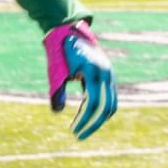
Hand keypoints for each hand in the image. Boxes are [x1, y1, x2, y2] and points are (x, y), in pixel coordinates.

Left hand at [43, 20, 117, 139]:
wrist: (71, 32)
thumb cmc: (60, 51)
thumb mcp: (56, 71)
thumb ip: (57, 90)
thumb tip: (56, 112)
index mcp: (93, 71)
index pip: (93, 103)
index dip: (84, 119)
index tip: (73, 130)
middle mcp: (106, 74)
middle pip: (105, 107)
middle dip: (92, 124)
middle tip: (78, 136)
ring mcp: (110, 75)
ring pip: (111, 104)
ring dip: (99, 119)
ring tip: (83, 129)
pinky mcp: (109, 77)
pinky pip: (111, 98)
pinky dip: (102, 110)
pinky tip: (89, 118)